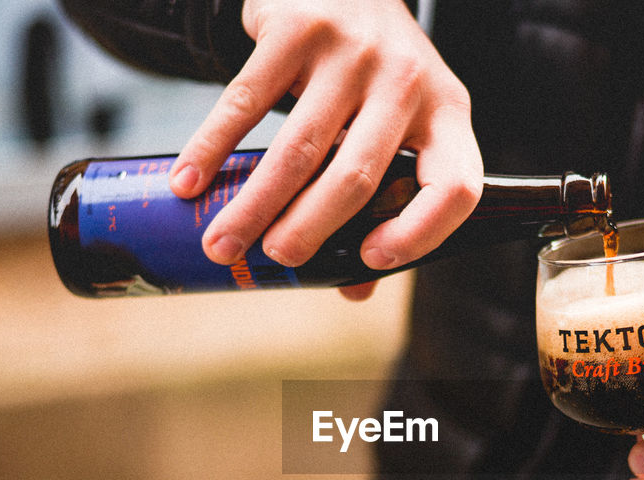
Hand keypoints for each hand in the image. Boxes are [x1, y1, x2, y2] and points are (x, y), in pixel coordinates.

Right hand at [170, 0, 482, 293]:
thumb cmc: (375, 74)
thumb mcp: (401, 125)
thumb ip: (385, 199)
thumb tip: (353, 288)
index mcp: (447, 115)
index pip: (455, 187)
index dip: (419, 234)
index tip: (368, 259)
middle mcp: (408, 81)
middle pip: (359, 176)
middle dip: (309, 230)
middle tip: (272, 260)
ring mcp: (354, 51)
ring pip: (298, 148)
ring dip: (253, 204)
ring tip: (221, 242)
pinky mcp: (299, 28)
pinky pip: (247, 102)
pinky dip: (212, 148)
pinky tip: (188, 183)